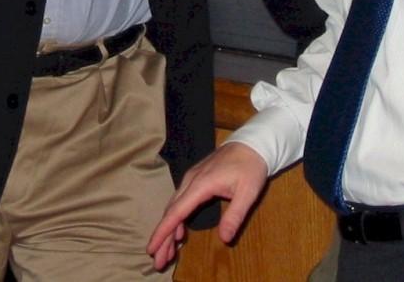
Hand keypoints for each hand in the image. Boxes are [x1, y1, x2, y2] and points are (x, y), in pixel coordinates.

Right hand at [147, 142, 268, 270]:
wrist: (252, 143)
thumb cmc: (251, 167)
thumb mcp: (248, 192)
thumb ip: (235, 215)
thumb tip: (224, 239)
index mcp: (201, 184)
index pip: (177, 211)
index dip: (163, 231)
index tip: (151, 248)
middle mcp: (191, 180)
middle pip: (171, 211)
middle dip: (163, 237)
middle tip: (158, 261)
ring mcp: (192, 177)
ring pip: (174, 205)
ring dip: (169, 229)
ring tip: (166, 253)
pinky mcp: (195, 178)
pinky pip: (180, 199)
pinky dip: (176, 217)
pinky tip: (179, 231)